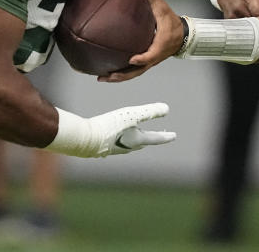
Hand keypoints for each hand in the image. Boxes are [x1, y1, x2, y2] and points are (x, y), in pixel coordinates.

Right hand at [46, 103, 175, 157]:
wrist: (85, 139)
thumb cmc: (109, 126)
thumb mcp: (131, 115)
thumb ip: (149, 111)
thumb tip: (167, 109)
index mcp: (137, 140)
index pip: (155, 138)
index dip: (166, 136)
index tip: (174, 136)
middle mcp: (128, 147)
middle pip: (143, 142)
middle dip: (151, 138)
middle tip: (158, 136)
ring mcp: (115, 149)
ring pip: (130, 144)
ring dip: (137, 139)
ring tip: (137, 135)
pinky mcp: (104, 147)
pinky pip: (117, 143)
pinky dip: (122, 138)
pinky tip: (115, 136)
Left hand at [100, 0, 184, 82]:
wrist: (182, 35)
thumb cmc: (171, 21)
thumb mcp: (162, 6)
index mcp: (160, 45)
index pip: (151, 54)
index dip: (142, 58)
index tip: (131, 59)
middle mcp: (154, 57)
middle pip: (138, 71)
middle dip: (122, 75)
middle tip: (107, 75)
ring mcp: (150, 62)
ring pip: (134, 74)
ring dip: (119, 78)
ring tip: (101, 78)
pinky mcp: (146, 62)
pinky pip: (133, 70)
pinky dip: (121, 73)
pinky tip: (108, 71)